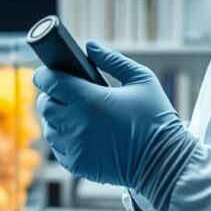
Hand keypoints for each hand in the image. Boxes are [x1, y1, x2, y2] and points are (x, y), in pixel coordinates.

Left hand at [33, 41, 195, 210]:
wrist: (165, 162)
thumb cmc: (156, 119)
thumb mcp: (142, 80)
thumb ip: (113, 60)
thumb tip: (90, 46)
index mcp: (90, 99)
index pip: (50, 81)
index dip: (45, 74)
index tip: (48, 72)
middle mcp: (77, 123)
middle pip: (45, 104)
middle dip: (51, 95)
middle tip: (65, 93)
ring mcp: (75, 146)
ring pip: (49, 127)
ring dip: (56, 118)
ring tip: (74, 113)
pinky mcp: (77, 165)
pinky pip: (57, 148)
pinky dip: (63, 138)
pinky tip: (80, 133)